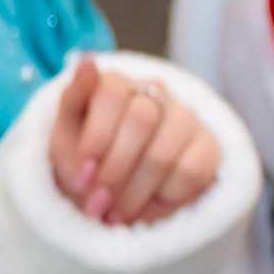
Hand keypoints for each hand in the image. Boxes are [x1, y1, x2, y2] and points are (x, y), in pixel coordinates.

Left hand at [48, 57, 221, 225]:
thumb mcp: (65, 137)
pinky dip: (165, 196)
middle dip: (115, 170)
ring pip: (164, 152)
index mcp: (118, 83)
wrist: (113, 198)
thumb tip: (87, 60)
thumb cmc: (86, 165)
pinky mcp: (209, 148)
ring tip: (119, 213)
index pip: (114, 92)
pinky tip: (151, 204)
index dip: (97, 137)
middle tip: (99, 202)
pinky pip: (190, 171)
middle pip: (142, 120)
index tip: (82, 176)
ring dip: (136, 190)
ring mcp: (186, 118)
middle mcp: (157, 92)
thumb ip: (73, 99)